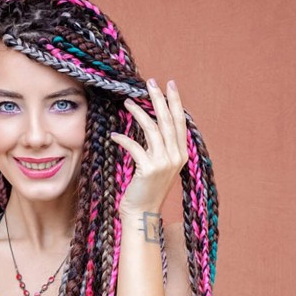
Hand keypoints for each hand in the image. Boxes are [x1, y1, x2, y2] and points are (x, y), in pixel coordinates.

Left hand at [110, 78, 187, 217]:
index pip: (179, 122)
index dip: (175, 102)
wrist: (142, 213)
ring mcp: (164, 163)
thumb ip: (160, 147)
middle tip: (150, 82)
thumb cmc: (146, 189)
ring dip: (139, 113)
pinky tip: (114, 135)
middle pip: (168, 121)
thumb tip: (153, 124)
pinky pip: (135, 146)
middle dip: (159, 99)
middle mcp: (176, 156)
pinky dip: (123, 139)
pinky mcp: (149, 169)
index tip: (170, 85)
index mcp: (181, 154)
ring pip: (153, 129)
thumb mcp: (158, 165)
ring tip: (127, 102)